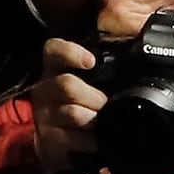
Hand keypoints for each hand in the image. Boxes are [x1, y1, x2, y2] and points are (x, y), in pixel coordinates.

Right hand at [33, 37, 106, 173]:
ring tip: (106, 121)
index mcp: (57, 67)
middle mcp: (46, 88)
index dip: (70, 53)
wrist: (68, 144)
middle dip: (94, 96)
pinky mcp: (48, 138)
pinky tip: (99, 139)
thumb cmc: (87, 103)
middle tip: (109, 103)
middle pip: (66, 85)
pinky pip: (72, 138)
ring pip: (72, 113)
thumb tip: (128, 28)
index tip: (91, 61)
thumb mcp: (96, 77)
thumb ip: (110, 55)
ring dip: (95, 118)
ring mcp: (45, 114)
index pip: (54, 50)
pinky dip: (91, 140)